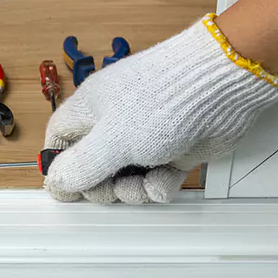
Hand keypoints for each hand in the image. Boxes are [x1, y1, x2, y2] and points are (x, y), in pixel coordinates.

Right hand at [44, 16, 277, 203]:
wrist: (221, 87)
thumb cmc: (162, 100)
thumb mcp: (112, 140)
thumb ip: (81, 166)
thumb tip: (56, 182)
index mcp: (91, 108)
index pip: (60, 136)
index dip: (59, 163)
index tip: (67, 187)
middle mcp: (116, 121)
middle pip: (93, 165)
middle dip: (102, 185)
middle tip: (112, 190)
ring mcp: (146, 135)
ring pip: (126, 175)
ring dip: (133, 189)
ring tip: (145, 185)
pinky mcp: (174, 148)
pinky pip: (157, 176)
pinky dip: (160, 185)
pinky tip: (165, 180)